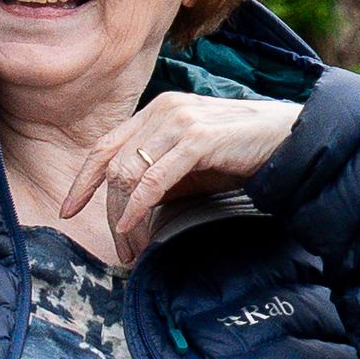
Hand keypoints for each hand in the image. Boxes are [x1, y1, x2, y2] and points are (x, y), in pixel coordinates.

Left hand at [57, 90, 302, 248]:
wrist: (289, 139)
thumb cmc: (241, 154)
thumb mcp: (192, 166)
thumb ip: (160, 177)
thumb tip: (129, 210)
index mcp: (156, 111)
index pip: (104, 146)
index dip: (82, 180)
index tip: (69, 210)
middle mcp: (163, 110)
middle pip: (112, 164)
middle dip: (105, 210)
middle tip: (118, 249)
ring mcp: (179, 121)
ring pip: (128, 172)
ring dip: (122, 217)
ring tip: (132, 248)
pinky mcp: (197, 139)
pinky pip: (153, 178)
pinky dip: (138, 207)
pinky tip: (133, 228)